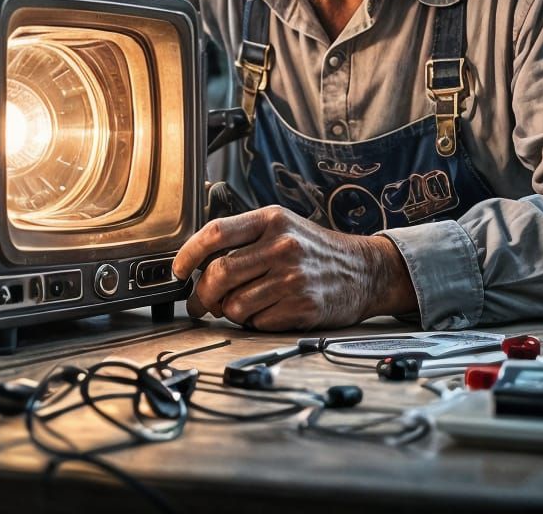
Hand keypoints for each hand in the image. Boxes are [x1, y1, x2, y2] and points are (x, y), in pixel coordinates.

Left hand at [172, 205, 418, 330]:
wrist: (364, 270)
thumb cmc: (315, 249)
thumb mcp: (282, 226)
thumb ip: (244, 237)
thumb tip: (198, 262)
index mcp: (271, 219)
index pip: (215, 233)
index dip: (188, 254)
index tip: (178, 270)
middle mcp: (281, 245)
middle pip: (218, 273)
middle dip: (201, 295)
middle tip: (199, 303)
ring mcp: (292, 277)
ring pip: (234, 304)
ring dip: (228, 311)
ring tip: (240, 306)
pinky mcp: (301, 306)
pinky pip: (257, 322)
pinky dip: (253, 322)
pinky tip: (266, 311)